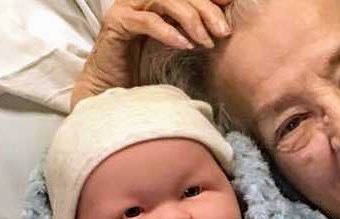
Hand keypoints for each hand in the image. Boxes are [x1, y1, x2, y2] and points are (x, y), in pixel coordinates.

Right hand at [73, 0, 232, 106]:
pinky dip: (167, 32)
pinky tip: (184, 45)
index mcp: (155, 2)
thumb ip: (191, 33)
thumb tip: (220, 30)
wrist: (110, 90)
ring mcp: (127, 8)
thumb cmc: (142, 71)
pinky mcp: (116, 23)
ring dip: (190, 19)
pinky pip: (146, 21)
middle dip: (205, 9)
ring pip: (163, 1)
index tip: (229, 3)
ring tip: (206, 41)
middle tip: (223, 31)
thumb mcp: (174, 47)